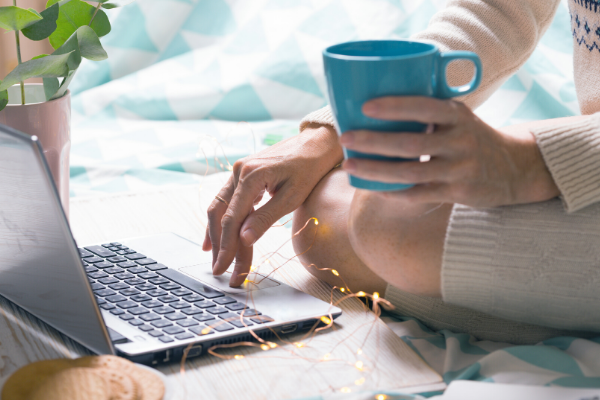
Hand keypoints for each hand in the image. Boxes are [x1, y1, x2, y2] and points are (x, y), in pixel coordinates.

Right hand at [203, 124, 342, 286]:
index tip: (224, 269)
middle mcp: (238, 172)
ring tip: (216, 259)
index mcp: (250, 175)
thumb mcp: (292, 197)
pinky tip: (216, 237)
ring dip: (217, 235)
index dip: (227, 247)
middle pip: (220, 214)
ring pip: (220, 208)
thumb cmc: (310, 168)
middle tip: (220, 271)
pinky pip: (227, 201)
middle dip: (220, 245)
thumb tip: (243, 239)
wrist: (316, 143)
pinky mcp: (243, 175)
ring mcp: (238, 172)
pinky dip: (223, 221)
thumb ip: (265, 218)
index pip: (232, 219)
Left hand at [339, 97, 559, 207]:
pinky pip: (419, 194)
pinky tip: (374, 188)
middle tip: (345, 138)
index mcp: (457, 114)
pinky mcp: (458, 193)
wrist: (513, 168)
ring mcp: (459, 169)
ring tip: (349, 166)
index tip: (365, 107)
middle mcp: (460, 141)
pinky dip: (394, 192)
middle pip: (410, 143)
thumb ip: (427, 111)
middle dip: (373, 141)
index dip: (394, 106)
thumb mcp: (457, 116)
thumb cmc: (470, 136)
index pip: (424, 107)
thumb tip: (374, 106)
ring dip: (375, 170)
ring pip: (410, 172)